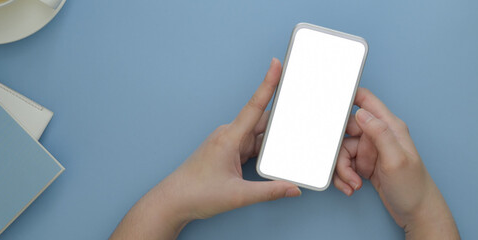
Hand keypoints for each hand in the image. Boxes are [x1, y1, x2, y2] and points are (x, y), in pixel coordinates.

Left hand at [111, 58, 300, 239]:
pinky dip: (264, 149)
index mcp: (230, 138)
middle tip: (303, 114)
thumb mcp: (238, 195)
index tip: (276, 64)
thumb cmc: (198, 193)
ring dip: (274, 139)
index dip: (268, 83)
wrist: (173, 201)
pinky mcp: (229, 151)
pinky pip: (252, 145)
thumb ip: (269, 191)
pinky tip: (274, 156)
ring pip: (259, 135)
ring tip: (292, 141)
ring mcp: (229, 142)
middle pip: (262, 121)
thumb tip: (293, 188)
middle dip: (282, 120)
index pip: (255, 105)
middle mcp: (230, 135)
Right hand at [333, 88, 459, 238]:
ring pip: (343, 150)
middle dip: (339, 149)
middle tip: (342, 163)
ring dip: (342, 168)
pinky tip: (353, 186)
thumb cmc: (413, 187)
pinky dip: (345, 176)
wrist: (417, 213)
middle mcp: (379, 135)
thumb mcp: (396, 159)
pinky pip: (346, 164)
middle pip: (347, 129)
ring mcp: (371, 150)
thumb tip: (361, 112)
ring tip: (352, 182)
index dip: (347, 98)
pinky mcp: (365, 164)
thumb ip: (379, 133)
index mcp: (389, 126)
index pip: (366, 100)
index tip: (330, 106)